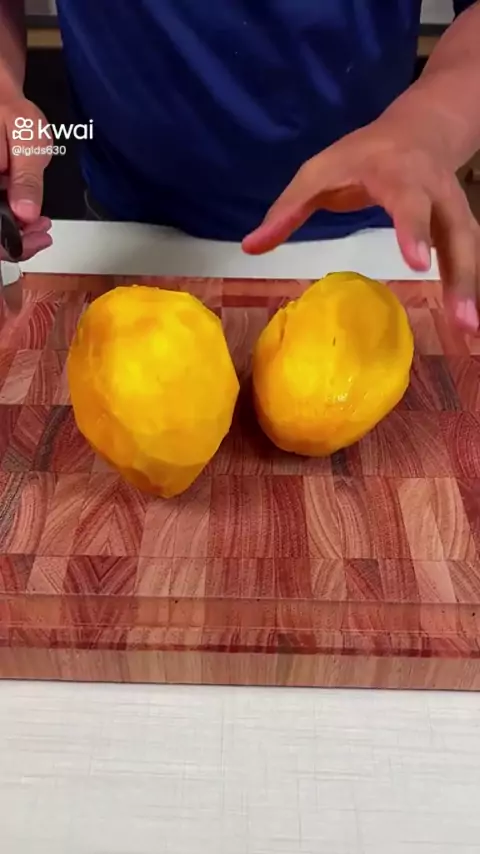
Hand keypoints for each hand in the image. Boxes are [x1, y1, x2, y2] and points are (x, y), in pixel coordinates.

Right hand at [0, 94, 51, 259]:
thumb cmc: (9, 108)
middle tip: (41, 234)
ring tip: (39, 226)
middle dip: (15, 240)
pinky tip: (28, 215)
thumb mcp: (27, 141)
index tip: (36, 238)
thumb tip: (26, 213)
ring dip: (14, 231)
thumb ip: (26, 179)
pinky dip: (11, 219)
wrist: (0, 96)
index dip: (10, 243)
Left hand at [243, 118, 479, 333]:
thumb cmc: (361, 155)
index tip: (417, 263)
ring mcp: (453, 210)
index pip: (408, 201)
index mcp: (398, 173)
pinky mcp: (460, 228)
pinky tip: (469, 326)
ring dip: (470, 292)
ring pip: (469, 249)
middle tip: (462, 319)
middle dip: (461, 274)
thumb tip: (250, 247)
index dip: (413, 230)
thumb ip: (288, 209)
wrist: (419, 129)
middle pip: (456, 231)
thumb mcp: (319, 171)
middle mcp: (435, 192)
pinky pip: (468, 260)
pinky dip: (469, 292)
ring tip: (469, 331)